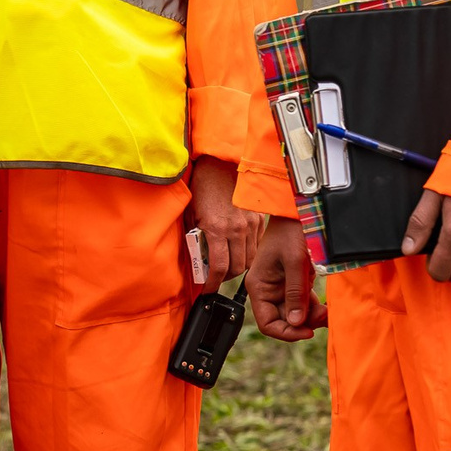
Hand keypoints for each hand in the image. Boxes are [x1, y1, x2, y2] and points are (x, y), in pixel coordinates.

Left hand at [187, 157, 263, 286]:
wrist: (220, 162)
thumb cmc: (202, 185)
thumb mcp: (191, 214)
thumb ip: (195, 237)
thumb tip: (197, 259)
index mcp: (217, 229)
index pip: (219, 267)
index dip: (213, 283)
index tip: (207, 288)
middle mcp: (237, 229)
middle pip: (237, 267)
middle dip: (225, 277)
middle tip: (216, 277)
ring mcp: (250, 223)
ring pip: (250, 258)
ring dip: (238, 266)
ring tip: (227, 265)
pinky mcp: (258, 218)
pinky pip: (257, 244)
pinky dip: (248, 252)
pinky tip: (238, 249)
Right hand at [246, 219, 327, 340]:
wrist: (298, 211)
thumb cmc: (290, 230)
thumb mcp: (294, 261)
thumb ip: (295, 293)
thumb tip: (297, 322)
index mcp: (259, 286)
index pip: (267, 322)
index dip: (286, 332)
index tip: (306, 331)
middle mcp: (268, 289)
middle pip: (284, 319)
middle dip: (304, 322)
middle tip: (324, 317)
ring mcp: (282, 286)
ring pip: (296, 313)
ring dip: (312, 316)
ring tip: (328, 311)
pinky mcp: (295, 282)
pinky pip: (303, 302)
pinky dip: (314, 307)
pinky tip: (326, 306)